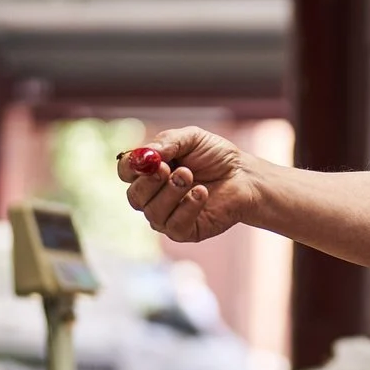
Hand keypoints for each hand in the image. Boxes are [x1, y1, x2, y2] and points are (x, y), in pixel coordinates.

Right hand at [117, 127, 262, 243]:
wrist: (244, 176)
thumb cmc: (216, 156)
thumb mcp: (191, 138)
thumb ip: (168, 142)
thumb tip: (147, 155)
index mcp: (149, 171)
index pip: (126, 173)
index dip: (130, 168)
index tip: (145, 160)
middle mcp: (153, 196)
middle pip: (134, 197)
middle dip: (149, 182)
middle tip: (168, 169)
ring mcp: (167, 216)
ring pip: (153, 212)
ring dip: (171, 192)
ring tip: (190, 176)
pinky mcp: (184, 231)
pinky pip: (173, 226)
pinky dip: (187, 207)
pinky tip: (202, 193)